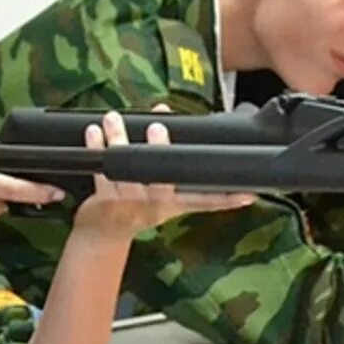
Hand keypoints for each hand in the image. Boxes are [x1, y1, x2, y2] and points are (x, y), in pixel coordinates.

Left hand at [71, 110, 254, 238]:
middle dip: (160, 152)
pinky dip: (97, 151)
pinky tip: (94, 134)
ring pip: (126, 171)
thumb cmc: (134, 205)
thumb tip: (162, 108)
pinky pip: (101, 173)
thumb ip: (163, 151)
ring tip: (114, 118)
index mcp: (175, 203)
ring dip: (119, 141)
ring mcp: (131, 206)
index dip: (228, 199)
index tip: (248, 194)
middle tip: (157, 128)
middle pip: (162, 180)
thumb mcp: (156, 186)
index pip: (207, 201)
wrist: (102, 236)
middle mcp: (156, 207)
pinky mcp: (106, 204)